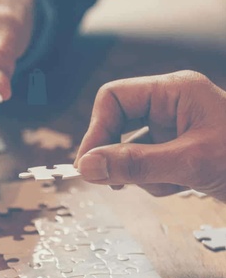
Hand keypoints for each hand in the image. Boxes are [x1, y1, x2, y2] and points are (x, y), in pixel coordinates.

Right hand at [75, 70, 225, 200]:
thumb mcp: (190, 162)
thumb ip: (135, 163)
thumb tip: (87, 166)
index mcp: (173, 91)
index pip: (114, 98)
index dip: (96, 130)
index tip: (89, 163)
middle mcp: (168, 106)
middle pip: (118, 124)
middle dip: (117, 155)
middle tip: (112, 182)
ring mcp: (171, 129)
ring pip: (129, 150)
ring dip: (141, 174)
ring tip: (170, 184)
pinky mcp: (174, 150)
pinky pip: (145, 165)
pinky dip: (155, 182)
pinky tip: (180, 186)